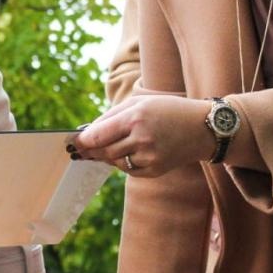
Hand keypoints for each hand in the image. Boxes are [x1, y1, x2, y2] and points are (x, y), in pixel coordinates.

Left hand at [70, 94, 214, 176]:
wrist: (201, 128)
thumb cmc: (166, 110)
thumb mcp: (139, 102)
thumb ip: (111, 115)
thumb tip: (87, 132)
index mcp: (135, 118)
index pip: (98, 135)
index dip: (81, 141)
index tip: (70, 143)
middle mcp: (141, 139)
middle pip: (103, 151)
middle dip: (89, 151)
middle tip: (78, 151)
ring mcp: (149, 157)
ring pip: (114, 162)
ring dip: (106, 156)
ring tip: (102, 149)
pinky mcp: (155, 170)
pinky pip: (128, 170)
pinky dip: (123, 162)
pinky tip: (127, 153)